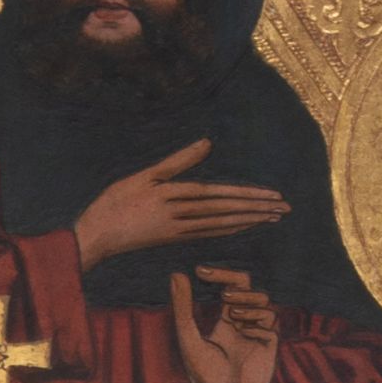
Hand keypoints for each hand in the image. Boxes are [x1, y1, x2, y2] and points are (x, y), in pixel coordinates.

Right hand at [71, 140, 287, 274]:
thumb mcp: (144, 176)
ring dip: (248, 220)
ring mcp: (179, 230)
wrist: (96, 236)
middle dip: (257, 210)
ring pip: (221, 224)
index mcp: (174, 196)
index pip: (220, 195)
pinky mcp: (173, 239)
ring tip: (272, 217)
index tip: (273, 197)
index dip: (249, 197)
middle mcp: (181, 216)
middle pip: (227, 212)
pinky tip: (242, 226)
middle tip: (285, 208)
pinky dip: (229, 229)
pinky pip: (208, 233)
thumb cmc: (115, 201)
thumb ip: (177, 162)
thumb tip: (207, 143)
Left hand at [170, 264, 280, 382]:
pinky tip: (245, 334)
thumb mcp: (188, 337)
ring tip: (233, 314)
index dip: (220, 275)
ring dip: (249, 304)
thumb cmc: (205, 373)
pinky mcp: (269, 348)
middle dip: (238, 286)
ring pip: (265, 304)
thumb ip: (183, 308)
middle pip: (250, 289)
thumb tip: (175, 274)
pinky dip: (257, 326)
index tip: (199, 271)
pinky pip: (270, 327)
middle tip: (223, 294)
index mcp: (229, 320)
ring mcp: (259, 334)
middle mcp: (246, 324)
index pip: (232, 287)